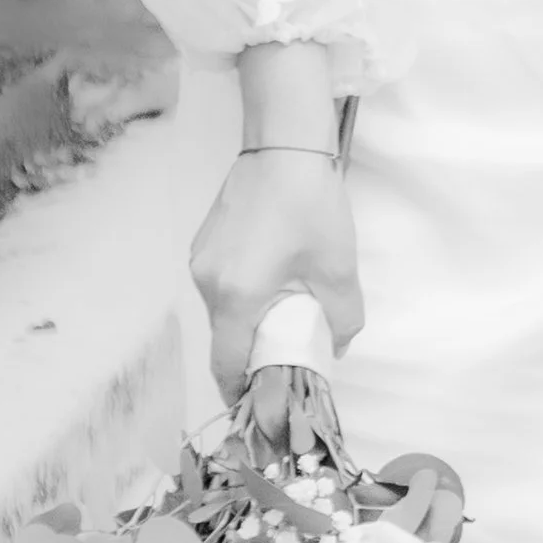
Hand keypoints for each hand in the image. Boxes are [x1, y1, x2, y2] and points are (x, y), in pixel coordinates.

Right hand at [190, 151, 363, 414]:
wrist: (284, 142)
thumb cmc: (311, 204)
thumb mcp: (338, 268)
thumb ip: (341, 318)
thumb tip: (335, 345)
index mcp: (235, 296)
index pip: (226, 364)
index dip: (242, 389)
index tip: (262, 400)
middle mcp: (207, 282)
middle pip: (225, 337)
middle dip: (253, 352)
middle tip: (289, 352)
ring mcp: (201, 259)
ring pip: (223, 309)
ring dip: (249, 319)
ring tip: (287, 310)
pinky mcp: (204, 241)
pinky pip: (221, 282)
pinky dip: (243, 292)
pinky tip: (274, 275)